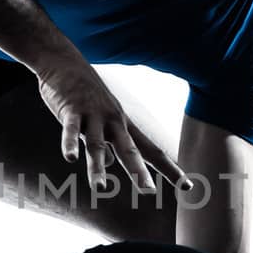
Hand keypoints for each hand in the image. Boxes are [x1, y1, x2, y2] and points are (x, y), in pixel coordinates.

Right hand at [35, 59, 187, 194]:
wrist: (65, 61)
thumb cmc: (85, 93)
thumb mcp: (102, 119)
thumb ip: (107, 143)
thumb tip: (111, 163)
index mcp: (123, 126)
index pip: (151, 151)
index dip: (169, 169)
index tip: (187, 185)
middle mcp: (113, 122)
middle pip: (129, 150)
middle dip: (138, 171)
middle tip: (148, 191)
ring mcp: (93, 116)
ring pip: (97, 146)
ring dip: (97, 167)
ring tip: (100, 188)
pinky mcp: (71, 111)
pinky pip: (71, 130)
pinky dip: (70, 144)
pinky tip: (70, 158)